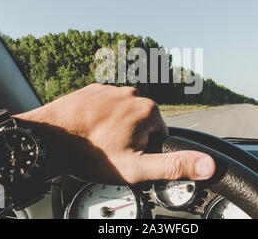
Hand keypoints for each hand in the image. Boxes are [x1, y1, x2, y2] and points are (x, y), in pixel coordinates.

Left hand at [15, 84, 214, 184]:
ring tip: (96, 142)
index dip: (145, 151)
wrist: (48, 139)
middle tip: (110, 152)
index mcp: (148, 109)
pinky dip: (99, 119)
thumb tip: (208, 165)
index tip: (127, 157)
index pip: (159, 134)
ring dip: (114, 128)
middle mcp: (131, 93)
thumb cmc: (90, 153)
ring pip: (121, 115)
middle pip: (141, 123)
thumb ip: (174, 165)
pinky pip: (104, 106)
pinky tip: (87, 131)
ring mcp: (109, 89)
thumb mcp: (137, 168)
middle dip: (130, 139)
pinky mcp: (92, 89)